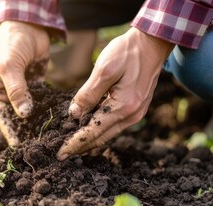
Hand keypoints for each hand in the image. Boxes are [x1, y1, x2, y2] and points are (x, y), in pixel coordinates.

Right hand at [0, 21, 50, 145]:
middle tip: (46, 150)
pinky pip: (45, 102)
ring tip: (56, 140)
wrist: (26, 24)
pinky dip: (51, 110)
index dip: (16, 136)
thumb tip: (23, 114)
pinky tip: (62, 122)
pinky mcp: (38, 86)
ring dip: (43, 124)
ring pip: (33, 114)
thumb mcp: (10, 66)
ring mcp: (24, 92)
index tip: (27, 151)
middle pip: (20, 121)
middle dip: (31, 134)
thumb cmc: (10, 43)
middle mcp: (8, 97)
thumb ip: (17, 90)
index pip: (5, 121)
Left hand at [57, 27, 174, 159]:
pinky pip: (114, 126)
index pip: (93, 132)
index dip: (74, 143)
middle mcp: (132, 115)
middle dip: (80, 147)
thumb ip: (88, 94)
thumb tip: (73, 115)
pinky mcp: (136, 108)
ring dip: (89, 140)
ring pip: (107, 134)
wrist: (152, 43)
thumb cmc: (128, 52)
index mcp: (124, 107)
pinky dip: (99, 130)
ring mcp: (136, 113)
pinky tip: (87, 129)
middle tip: (61, 154)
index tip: (59, 153)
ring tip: (71, 145)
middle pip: (100, 138)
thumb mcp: (104, 70)